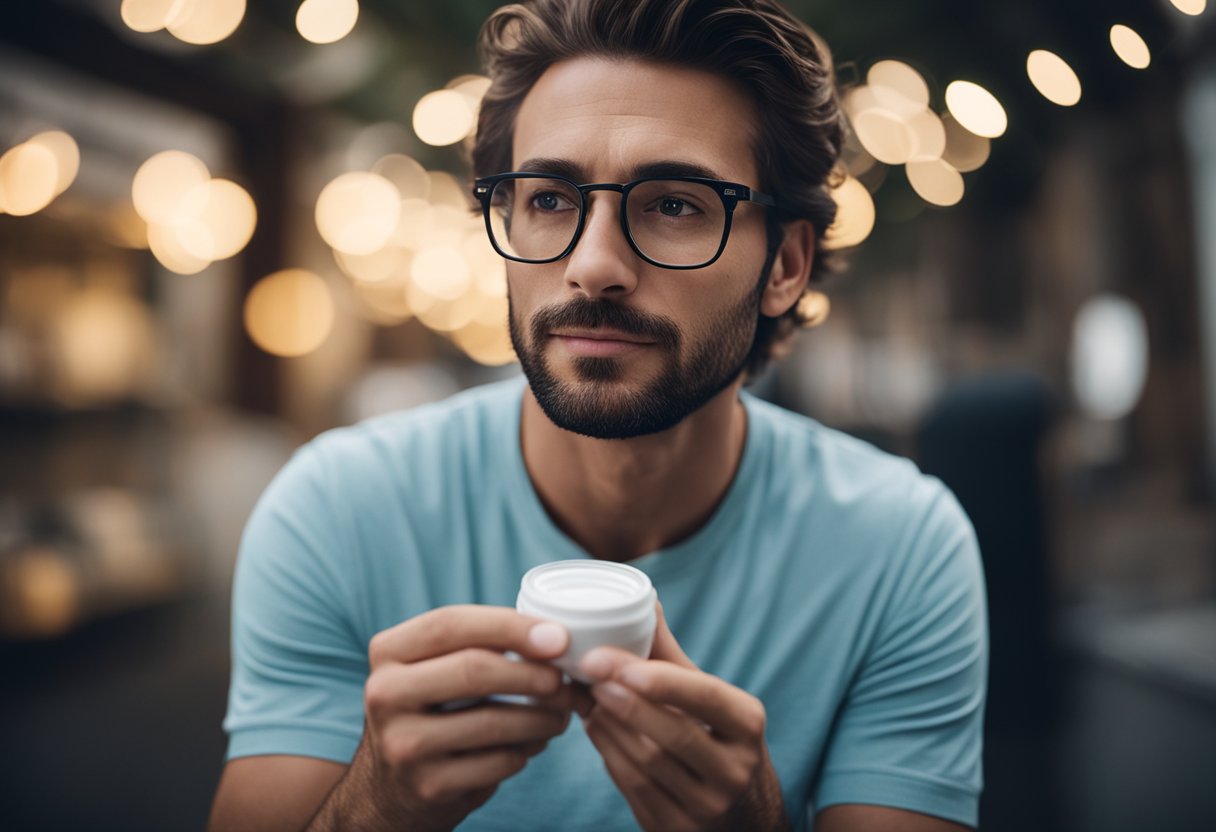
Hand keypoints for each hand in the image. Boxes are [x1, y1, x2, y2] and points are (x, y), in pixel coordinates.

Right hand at [323, 605, 577, 831]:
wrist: (389, 791)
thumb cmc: (430, 713)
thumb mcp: (432, 670)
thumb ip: (477, 645)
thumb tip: (552, 638)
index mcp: (388, 652)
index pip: (451, 624)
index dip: (510, 626)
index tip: (557, 637)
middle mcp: (385, 694)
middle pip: (474, 669)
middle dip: (533, 673)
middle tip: (565, 680)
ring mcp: (402, 744)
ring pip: (493, 721)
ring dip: (541, 717)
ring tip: (560, 714)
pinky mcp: (427, 787)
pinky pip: (498, 762)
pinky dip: (526, 751)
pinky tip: (531, 745)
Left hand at [579, 604, 788, 831]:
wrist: (746, 818)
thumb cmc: (720, 741)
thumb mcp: (713, 700)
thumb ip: (674, 656)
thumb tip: (646, 599)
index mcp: (749, 727)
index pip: (707, 697)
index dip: (661, 680)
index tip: (613, 659)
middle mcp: (734, 771)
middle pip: (673, 734)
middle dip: (625, 701)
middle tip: (589, 672)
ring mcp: (707, 808)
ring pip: (647, 763)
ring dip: (609, 725)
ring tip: (586, 695)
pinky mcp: (678, 831)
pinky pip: (634, 788)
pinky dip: (609, 754)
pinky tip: (595, 727)